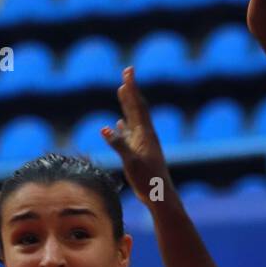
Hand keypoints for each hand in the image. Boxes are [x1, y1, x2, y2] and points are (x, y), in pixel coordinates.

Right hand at [102, 67, 173, 206]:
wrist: (160, 196)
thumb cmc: (147, 180)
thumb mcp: (131, 162)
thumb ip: (119, 144)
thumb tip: (105, 128)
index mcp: (145, 134)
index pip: (137, 105)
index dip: (131, 87)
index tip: (127, 71)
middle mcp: (146, 134)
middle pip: (137, 106)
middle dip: (130, 89)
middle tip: (126, 72)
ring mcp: (143, 142)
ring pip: (133, 118)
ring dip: (127, 104)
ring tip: (122, 91)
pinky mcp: (140, 152)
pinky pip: (130, 133)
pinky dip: (124, 125)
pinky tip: (119, 122)